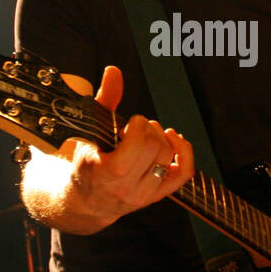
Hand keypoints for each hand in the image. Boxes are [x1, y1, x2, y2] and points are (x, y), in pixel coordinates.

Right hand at [70, 65, 194, 224]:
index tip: (132, 122)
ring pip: (169, 159)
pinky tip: (173, 139)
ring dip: (163, 139)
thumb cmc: (87, 164)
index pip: (137, 145)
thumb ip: (105, 100)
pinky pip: (184, 174)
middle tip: (138, 128)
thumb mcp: (90, 132)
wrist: (86, 201)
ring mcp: (144, 195)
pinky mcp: (157, 196)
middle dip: (149, 130)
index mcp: (107, 173)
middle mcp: (127, 188)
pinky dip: (184, 153)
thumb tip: (114, 71)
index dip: (138, 126)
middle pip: (155, 149)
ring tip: (149, 134)